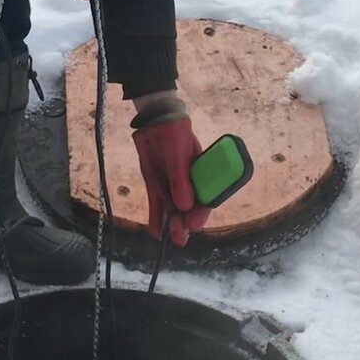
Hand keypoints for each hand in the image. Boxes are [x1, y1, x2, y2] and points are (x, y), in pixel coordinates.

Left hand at [131, 115, 212, 246]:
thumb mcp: (178, 154)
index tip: (194, 224)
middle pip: (190, 208)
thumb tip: (185, 206)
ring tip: (170, 239)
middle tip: (179, 236)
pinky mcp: (156, 184)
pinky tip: (155, 232)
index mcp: (203, 174)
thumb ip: (180, 179)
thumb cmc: (173, 132)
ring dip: (172, 224)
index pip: (206, 198)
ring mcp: (172, 185)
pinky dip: (156, 218)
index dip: (201, 213)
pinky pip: (157, 204)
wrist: (153, 120)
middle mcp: (189, 183)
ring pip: (173, 209)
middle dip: (185, 223)